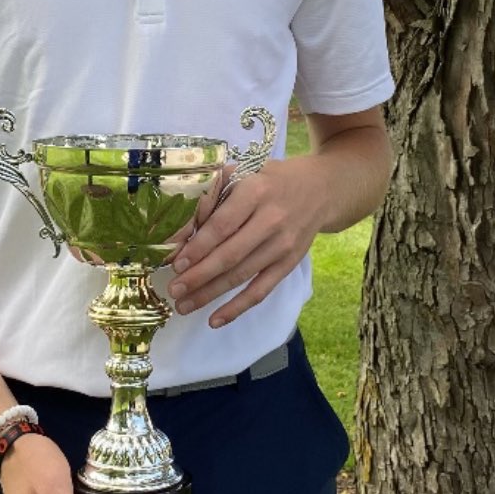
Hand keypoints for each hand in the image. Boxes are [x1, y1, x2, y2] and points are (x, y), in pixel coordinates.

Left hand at [166, 157, 325, 328]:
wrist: (320, 190)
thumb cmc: (269, 180)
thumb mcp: (242, 174)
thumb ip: (211, 195)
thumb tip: (180, 230)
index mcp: (255, 192)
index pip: (222, 225)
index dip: (198, 247)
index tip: (176, 263)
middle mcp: (271, 220)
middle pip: (230, 255)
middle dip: (199, 276)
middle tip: (174, 290)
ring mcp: (283, 245)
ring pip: (242, 276)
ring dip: (210, 294)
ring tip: (183, 306)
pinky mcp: (289, 264)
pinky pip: (261, 290)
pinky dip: (238, 308)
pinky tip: (215, 319)